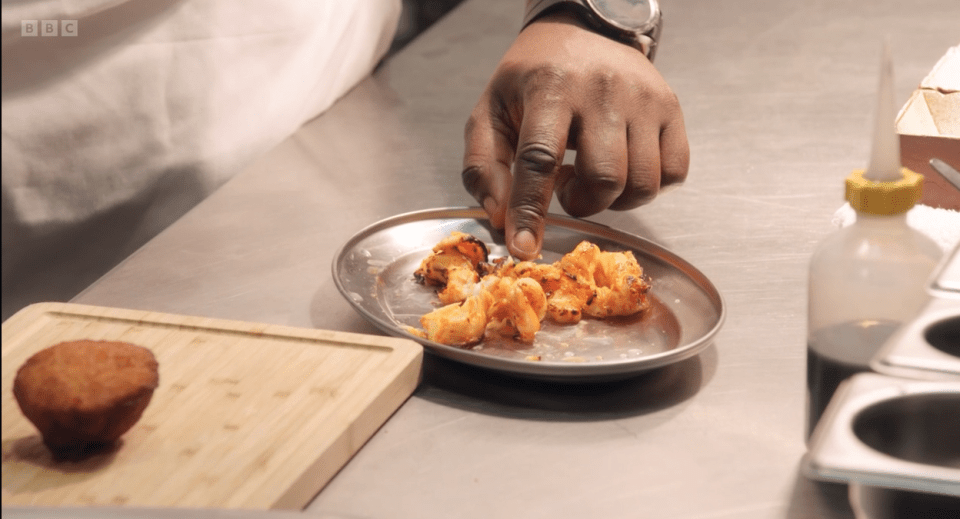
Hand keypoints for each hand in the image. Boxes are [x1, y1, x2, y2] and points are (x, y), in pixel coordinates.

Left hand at [462, 11, 688, 259]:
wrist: (580, 32)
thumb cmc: (531, 81)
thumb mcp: (490, 112)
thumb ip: (483, 167)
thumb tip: (501, 219)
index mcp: (550, 87)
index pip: (540, 159)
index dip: (531, 210)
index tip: (525, 248)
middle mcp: (603, 89)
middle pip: (605, 177)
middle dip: (583, 203)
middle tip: (566, 187)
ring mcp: (643, 98)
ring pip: (643, 183)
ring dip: (614, 199)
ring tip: (592, 174)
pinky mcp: (671, 108)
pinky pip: (673, 173)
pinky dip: (648, 188)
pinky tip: (623, 168)